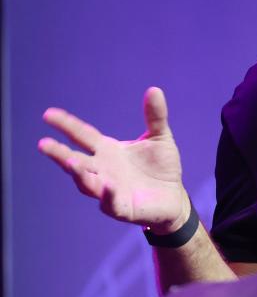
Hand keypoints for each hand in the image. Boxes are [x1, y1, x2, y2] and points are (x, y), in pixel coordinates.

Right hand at [38, 87, 190, 232]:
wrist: (173, 196)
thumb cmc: (161, 166)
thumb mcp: (160, 137)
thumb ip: (155, 116)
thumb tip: (154, 89)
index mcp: (108, 150)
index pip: (82, 135)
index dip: (66, 125)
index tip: (47, 114)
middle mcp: (103, 170)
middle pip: (76, 161)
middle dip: (60, 153)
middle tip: (43, 143)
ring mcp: (109, 190)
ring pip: (87, 183)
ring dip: (79, 173)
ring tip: (71, 161)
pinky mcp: (123, 207)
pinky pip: (112, 203)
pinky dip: (108, 195)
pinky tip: (109, 187)